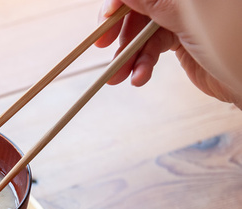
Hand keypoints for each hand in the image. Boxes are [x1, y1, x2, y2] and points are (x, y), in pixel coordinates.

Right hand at [95, 0, 241, 107]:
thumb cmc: (234, 43)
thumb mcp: (188, 15)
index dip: (120, 1)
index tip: (106, 19)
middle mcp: (185, 0)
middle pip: (140, 6)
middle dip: (120, 29)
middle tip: (102, 46)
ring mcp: (184, 17)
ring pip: (144, 30)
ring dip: (128, 55)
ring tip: (118, 76)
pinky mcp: (184, 39)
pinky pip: (154, 47)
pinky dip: (143, 64)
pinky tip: (140, 77)